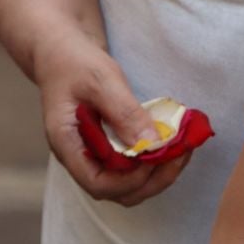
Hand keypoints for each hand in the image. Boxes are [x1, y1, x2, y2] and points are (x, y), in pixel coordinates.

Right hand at [35, 33, 193, 206]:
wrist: (61, 52)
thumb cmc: (74, 62)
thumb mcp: (101, 79)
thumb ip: (124, 112)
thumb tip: (151, 143)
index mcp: (66, 144)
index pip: (97, 183)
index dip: (130, 179)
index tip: (156, 155)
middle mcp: (78, 157)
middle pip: (116, 192)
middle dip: (151, 180)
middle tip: (180, 154)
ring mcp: (93, 155)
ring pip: (127, 185)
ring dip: (157, 174)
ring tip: (182, 149)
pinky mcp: (108, 148)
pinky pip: (132, 168)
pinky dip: (155, 162)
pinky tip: (172, 144)